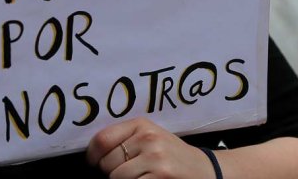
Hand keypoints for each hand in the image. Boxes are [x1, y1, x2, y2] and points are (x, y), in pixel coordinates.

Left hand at [86, 117, 215, 178]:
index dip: (92, 156)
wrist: (205, 171)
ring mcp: (155, 158)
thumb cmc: (172, 156)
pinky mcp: (160, 176)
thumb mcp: (151, 139)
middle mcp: (148, 138)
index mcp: (142, 125)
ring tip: (139, 177)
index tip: (94, 163)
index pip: (102, 140)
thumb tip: (93, 153)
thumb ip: (125, 140)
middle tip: (126, 172)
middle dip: (109, 172)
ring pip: (116, 177)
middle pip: (107, 162)